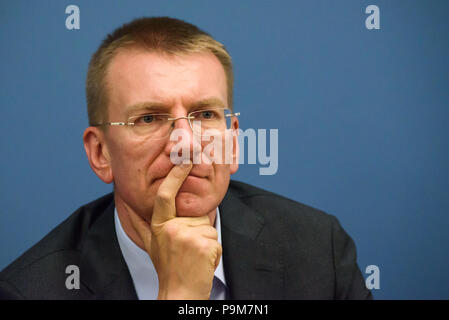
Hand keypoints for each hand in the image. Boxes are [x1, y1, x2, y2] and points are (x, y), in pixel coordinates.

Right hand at [128, 161, 221, 299]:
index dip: (176, 175)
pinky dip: (213, 252)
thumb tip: (125, 206)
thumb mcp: (152, 244)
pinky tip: (202, 262)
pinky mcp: (204, 245)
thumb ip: (141, 224)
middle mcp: (171, 229)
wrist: (179, 293)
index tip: (185, 160)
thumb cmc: (168, 267)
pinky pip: (215, 239)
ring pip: (208, 227)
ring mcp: (187, 237)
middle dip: (199, 229)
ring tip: (194, 257)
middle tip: (189, 249)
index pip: (166, 195)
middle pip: (197, 215)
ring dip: (206, 242)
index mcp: (159, 225)